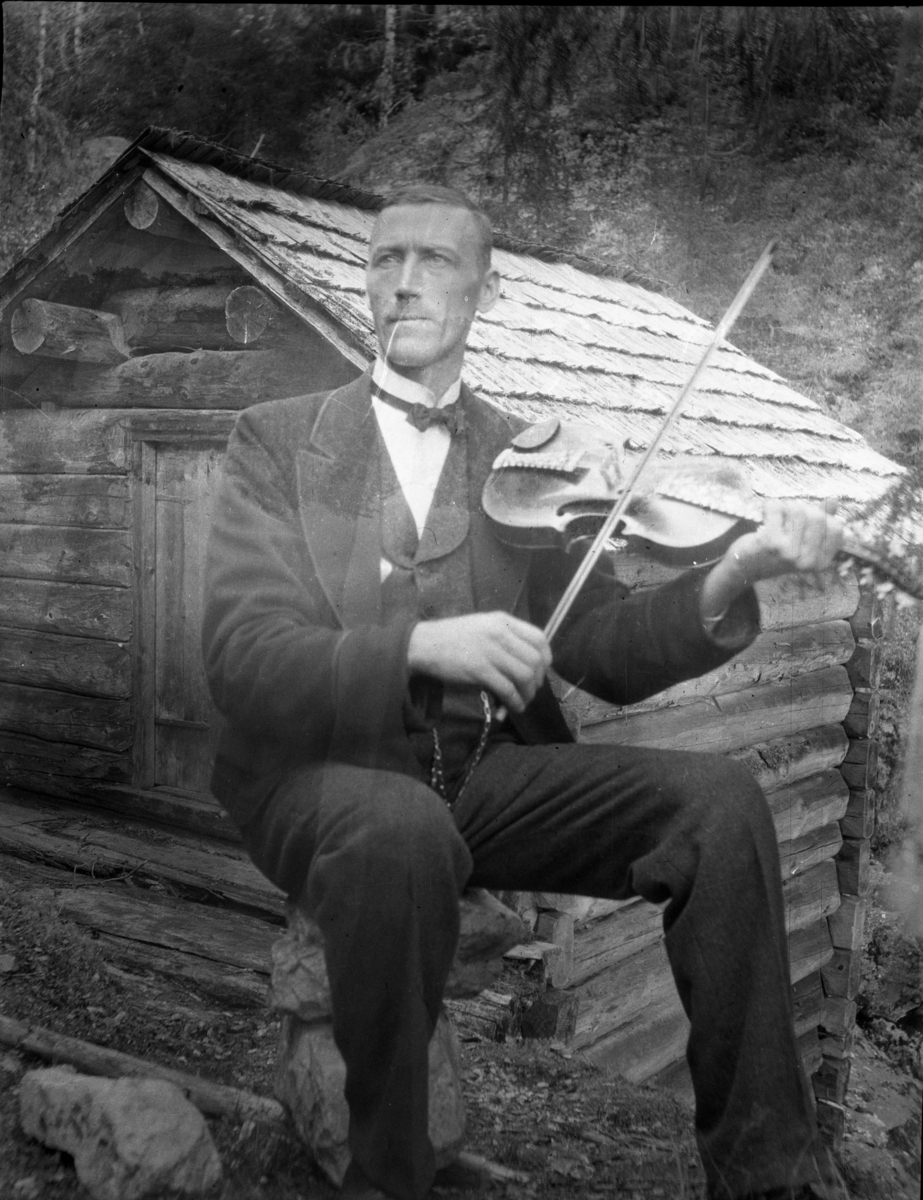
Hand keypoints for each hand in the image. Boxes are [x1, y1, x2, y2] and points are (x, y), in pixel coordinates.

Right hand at [407, 611, 551, 713]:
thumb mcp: (482, 626)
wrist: (422, 644)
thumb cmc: (452, 637)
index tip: (541, 672)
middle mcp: (499, 633)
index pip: (539, 638)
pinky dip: (514, 702)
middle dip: (538, 680)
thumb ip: (504, 637)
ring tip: (522, 701)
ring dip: (527, 694)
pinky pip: (507, 689)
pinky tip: (511, 708)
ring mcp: (489, 651)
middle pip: (535, 660)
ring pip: (524, 676)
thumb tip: (528, 661)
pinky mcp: (479, 669)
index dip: (546, 658)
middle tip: (531, 691)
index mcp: (502, 620)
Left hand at [700, 500, 844, 619]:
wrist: (744, 569)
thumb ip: (820, 522)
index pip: (837, 528)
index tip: (807, 521)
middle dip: (802, 510)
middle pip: (817, 516)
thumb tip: (834, 500)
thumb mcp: (801, 542)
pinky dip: (770, 506)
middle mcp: (807, 560)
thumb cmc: (775, 553)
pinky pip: (778, 507)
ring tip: (777, 518)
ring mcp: (789, 551)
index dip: (824, 517)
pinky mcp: (770, 541)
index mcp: (820, 562)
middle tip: (788, 518)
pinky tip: (766, 516)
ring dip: (786, 507)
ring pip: (798, 509)